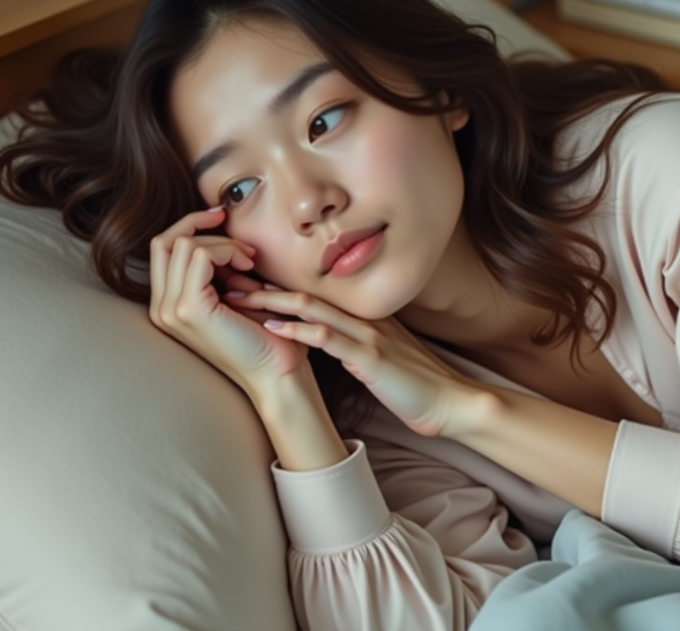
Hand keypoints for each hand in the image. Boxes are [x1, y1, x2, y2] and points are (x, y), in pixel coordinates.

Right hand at [148, 207, 310, 401]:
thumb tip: (222, 237)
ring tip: (248, 260)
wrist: (277, 373)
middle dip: (197, 223)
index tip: (221, 218)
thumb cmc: (265, 336)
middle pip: (163, 241)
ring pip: (182, 245)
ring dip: (221, 242)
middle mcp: (161, 309)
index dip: (190, 226)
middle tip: (228, 221)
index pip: (162, 249)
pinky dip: (226, 250)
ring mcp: (171, 310)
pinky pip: (199, 256)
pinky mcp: (190, 309)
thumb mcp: (235, 294)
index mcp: (168, 306)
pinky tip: (247, 267)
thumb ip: (220, 271)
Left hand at [226, 288, 485, 437]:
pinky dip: (299, 330)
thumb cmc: (418, 384)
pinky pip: (329, 338)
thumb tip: (329, 341)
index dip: (277, 286)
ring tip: (238, 294)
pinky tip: (273, 327)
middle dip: (265, 285)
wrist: (451, 401)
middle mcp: (364, 320)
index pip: (315, 295)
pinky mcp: (370, 357)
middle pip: (307, 293)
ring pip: (313, 308)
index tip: (243, 282)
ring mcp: (367, 336)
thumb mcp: (384, 355)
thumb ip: (358, 343)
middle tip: (228, 277)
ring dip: (272, 300)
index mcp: (364, 319)